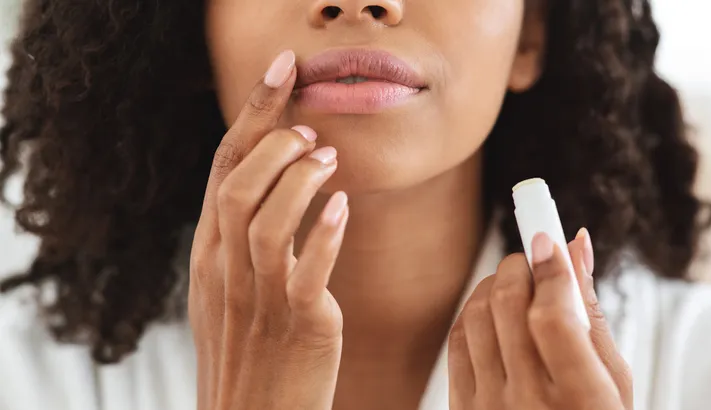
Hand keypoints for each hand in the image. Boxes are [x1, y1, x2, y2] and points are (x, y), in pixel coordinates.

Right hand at [188, 50, 347, 409]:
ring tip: (328, 158)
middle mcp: (224, 270)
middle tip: (309, 129)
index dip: (252, 114)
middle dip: (273, 141)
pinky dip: (322, 234)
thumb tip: (272, 188)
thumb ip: (241, 241)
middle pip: (237, 183)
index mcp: (209, 255)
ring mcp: (257, 297)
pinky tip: (341, 206)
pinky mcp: (297, 325)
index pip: (223, 169)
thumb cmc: (249, 353)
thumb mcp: (230, 291)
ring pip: (263, 219)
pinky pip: (304, 271)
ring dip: (297, 179)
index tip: (281, 72)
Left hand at [448, 229, 632, 409]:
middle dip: (519, 266)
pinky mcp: (463, 407)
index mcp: (579, 399)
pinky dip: (473, 311)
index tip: (549, 238)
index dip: (550, 268)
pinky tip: (492, 310)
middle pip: (507, 304)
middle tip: (533, 258)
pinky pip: (456, 339)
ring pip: (476, 314)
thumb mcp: (613, 379)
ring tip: (515, 284)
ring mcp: (489, 406)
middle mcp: (527, 402)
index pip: (553, 316)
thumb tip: (576, 248)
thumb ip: (591, 313)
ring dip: (494, 284)